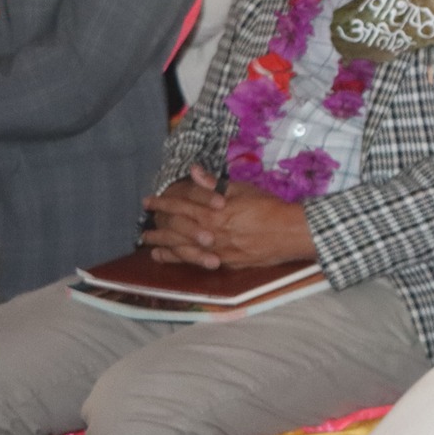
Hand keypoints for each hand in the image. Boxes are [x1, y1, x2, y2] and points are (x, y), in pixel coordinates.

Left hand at [142, 179, 315, 269]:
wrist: (291, 232)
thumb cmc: (270, 208)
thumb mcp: (243, 190)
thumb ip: (215, 184)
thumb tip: (194, 172)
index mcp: (213, 212)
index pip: (179, 206)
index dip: (162, 203)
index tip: (148, 201)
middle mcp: (209, 232)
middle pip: (175, 230)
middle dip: (157, 227)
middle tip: (142, 227)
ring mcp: (215, 250)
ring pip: (180, 248)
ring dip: (162, 245)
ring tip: (148, 245)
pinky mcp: (224, 262)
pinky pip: (194, 261)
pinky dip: (178, 259)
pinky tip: (168, 258)